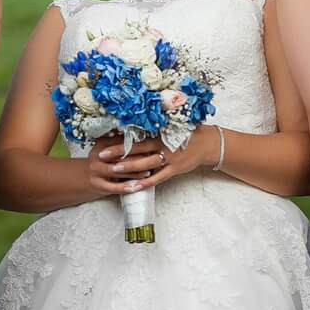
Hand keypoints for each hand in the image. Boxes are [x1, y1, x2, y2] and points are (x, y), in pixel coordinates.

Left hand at [100, 129, 215, 192]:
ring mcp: (169, 158)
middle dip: (118, 153)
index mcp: (160, 133)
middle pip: (137, 149)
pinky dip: (145, 183)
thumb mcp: (172, 127)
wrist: (208, 144)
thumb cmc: (188, 134)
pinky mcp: (175, 169)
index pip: (136, 136)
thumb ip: (156, 128)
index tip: (105, 139)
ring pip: (145, 164)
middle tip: (101, 155)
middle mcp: (162, 144)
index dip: (120, 138)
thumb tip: (136, 123)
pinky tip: (133, 186)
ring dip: (129, 167)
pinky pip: (157, 178)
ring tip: (113, 170)